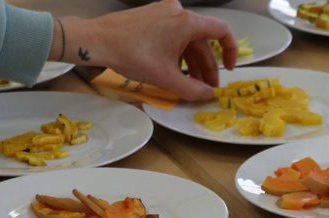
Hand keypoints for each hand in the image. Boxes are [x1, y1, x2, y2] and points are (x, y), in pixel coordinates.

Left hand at [56, 0, 237, 101]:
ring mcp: (164, 12)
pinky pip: (173, 35)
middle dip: (206, 66)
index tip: (229, 69)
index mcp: (187, 22)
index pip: (223, 32)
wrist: (96, 41)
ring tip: (190, 85)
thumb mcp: (166, 78)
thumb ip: (192, 90)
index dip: (231, 51)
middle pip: (203, 41)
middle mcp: (178, 12)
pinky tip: (173, 71)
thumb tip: (208, 95)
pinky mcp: (152, 16)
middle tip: (206, 88)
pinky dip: (178, 53)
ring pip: (187, 40)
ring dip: (192, 63)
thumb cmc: (131, 54)